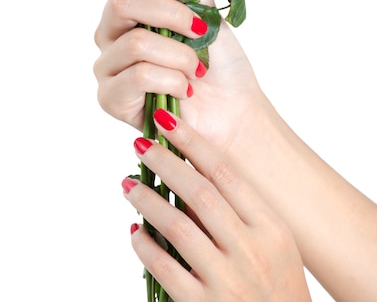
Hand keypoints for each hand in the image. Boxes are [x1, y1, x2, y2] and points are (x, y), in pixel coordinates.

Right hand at [94, 0, 266, 152]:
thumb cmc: (218, 60)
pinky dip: (172, 82)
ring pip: (135, 42)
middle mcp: (111, 31)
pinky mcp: (110, 98)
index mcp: (130, 4)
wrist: (233, 111)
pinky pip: (136, 77)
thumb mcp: (207, 4)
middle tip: (200, 30)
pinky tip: (184, 90)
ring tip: (196, 69)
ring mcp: (108, 65)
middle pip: (121, 2)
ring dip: (179, 55)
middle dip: (171, 14)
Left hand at [122, 111, 311, 301]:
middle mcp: (251, 250)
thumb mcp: (275, 245)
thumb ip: (241, 214)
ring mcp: (228, 280)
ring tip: (129, 184)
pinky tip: (135, 231)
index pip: (225, 172)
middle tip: (141, 144)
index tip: (168, 123)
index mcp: (271, 228)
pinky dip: (145, 245)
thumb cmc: (278, 287)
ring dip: (147, 200)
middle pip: (199, 192)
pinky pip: (164, 268)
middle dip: (165, 162)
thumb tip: (192, 180)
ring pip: (177, 226)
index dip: (192, 143)